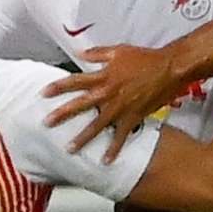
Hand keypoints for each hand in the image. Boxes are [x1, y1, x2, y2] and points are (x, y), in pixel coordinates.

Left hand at [42, 42, 184, 159]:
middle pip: (80, 105)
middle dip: (62, 115)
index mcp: (104, 76)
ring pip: (97, 125)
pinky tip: (106, 161)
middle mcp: (108, 93)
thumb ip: (98, 53)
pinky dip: (114, 149)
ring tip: (69, 149)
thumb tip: (81, 53)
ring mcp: (120, 107)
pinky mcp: (133, 117)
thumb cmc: (146, 58)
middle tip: (46, 123)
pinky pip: (121, 136)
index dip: (58, 87)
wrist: (170, 68)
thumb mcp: (119, 50)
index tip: (43, 93)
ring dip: (83, 138)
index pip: (75, 81)